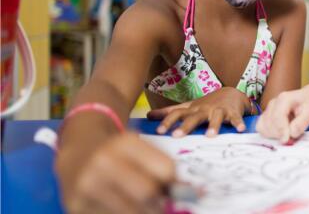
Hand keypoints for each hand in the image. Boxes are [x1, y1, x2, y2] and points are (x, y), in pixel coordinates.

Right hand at [56, 132, 174, 213]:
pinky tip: (123, 208)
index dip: (175, 184)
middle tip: (161, 205)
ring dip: (145, 212)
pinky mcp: (76, 206)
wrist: (76, 152)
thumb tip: (189, 194)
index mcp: (125, 143)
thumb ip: (162, 168)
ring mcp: (88, 185)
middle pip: (148, 192)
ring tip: (145, 208)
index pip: (166, 169)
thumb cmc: (116, 153)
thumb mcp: (139, 149)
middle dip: (160, 204)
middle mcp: (104, 161)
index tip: (174, 190)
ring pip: (131, 211)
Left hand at [147, 87, 250, 136]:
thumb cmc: (206, 104)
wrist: (231, 93)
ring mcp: (218, 110)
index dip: (167, 121)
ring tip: (210, 136)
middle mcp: (204, 110)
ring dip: (213, 125)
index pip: (177, 114)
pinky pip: (235, 118)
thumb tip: (147, 116)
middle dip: (185, 126)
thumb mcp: (188, 107)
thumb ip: (169, 112)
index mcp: (192, 110)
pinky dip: (238, 123)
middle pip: (193, 117)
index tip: (158, 132)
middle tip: (176, 136)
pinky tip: (240, 129)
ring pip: (215, 117)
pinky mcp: (232, 113)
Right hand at [256, 85, 308, 142]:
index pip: (278, 116)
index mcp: (284, 99)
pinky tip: (279, 133)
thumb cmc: (308, 104)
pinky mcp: (265, 115)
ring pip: (263, 126)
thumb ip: (301, 124)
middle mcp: (273, 103)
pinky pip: (261, 127)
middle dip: (279, 134)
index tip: (287, 140)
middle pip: (270, 123)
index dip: (281, 130)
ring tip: (287, 133)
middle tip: (292, 137)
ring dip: (274, 135)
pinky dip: (268, 133)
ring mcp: (268, 109)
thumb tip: (291, 134)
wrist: (306, 98)